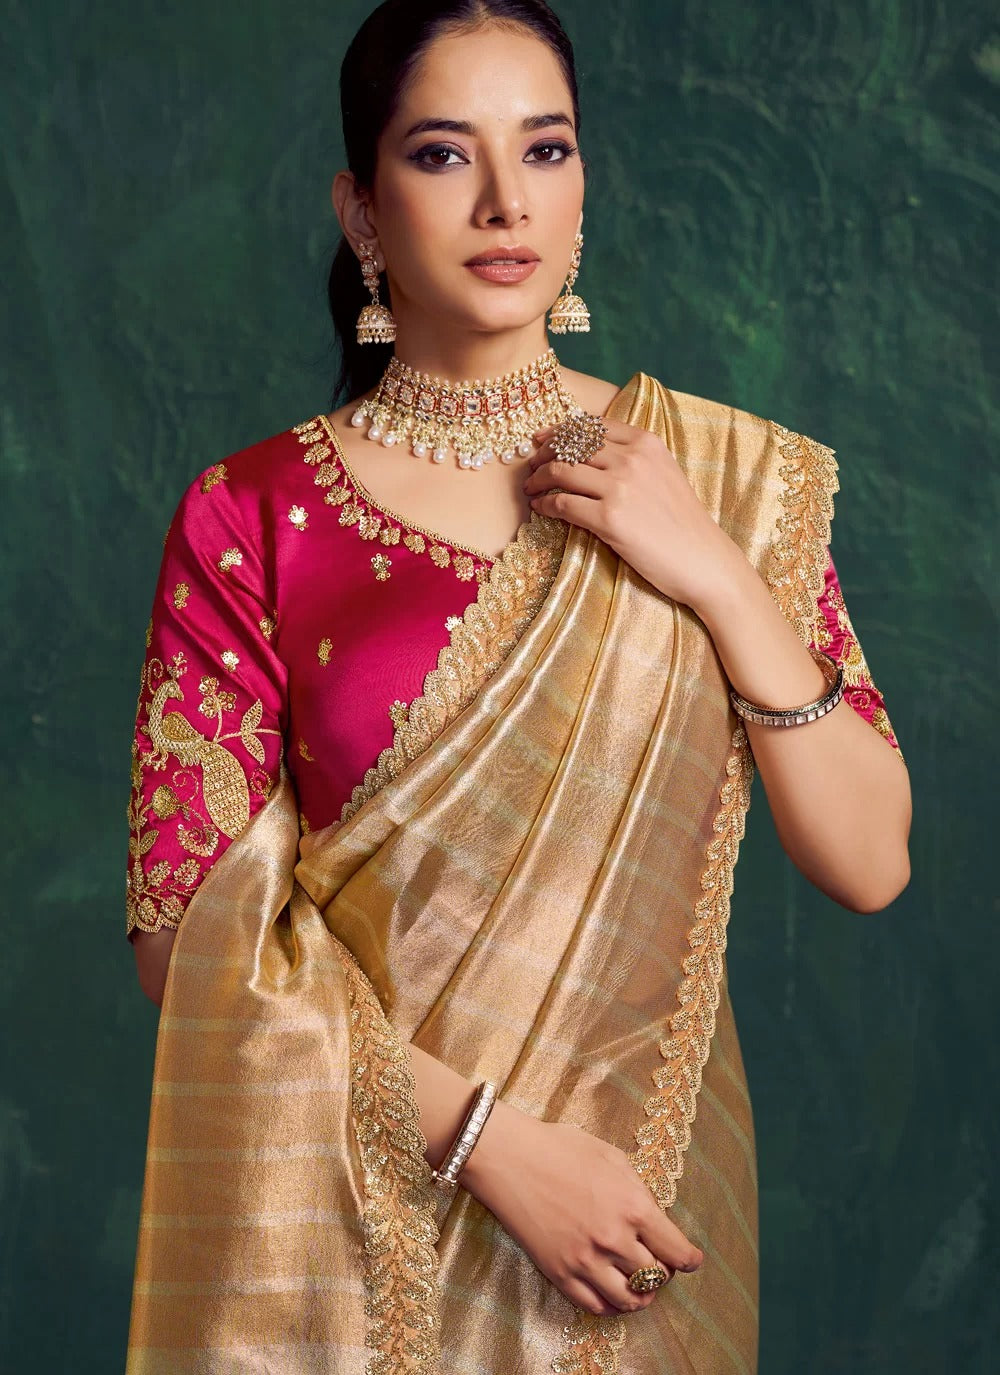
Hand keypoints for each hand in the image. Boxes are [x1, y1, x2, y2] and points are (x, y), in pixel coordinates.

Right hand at [461, 1098, 703, 1316]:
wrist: (510, 1157)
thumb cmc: (560, 1147)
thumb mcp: (612, 1157)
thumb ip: (638, 1190)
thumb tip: (653, 1218)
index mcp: (634, 1206)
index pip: (677, 1251)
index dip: (690, 1259)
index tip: (692, 1261)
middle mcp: (614, 1239)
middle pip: (656, 1277)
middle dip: (664, 1272)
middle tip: (660, 1265)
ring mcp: (586, 1260)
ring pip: (630, 1300)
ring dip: (641, 1295)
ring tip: (639, 1286)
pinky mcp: (560, 1273)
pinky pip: (595, 1306)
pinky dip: (610, 1304)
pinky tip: (611, 1292)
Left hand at [522, 420, 741, 612]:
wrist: (703, 560)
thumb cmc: (683, 523)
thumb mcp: (664, 474)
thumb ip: (633, 458)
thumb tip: (590, 454)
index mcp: (646, 442)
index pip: (589, 426)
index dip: (559, 431)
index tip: (542, 440)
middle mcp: (632, 458)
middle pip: (570, 444)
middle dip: (543, 454)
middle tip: (531, 467)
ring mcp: (620, 487)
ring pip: (560, 470)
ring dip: (538, 479)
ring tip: (531, 488)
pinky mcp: (609, 519)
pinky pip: (562, 503)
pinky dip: (545, 504)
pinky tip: (540, 509)